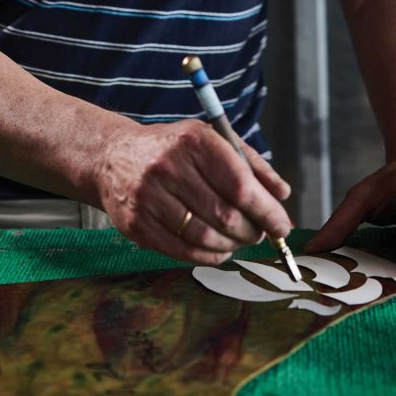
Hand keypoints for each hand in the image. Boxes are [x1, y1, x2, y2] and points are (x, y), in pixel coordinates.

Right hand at [94, 119, 291, 263]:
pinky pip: (182, 251)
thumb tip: (282, 193)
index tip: (281, 224)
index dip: (266, 210)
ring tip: (238, 239)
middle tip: (259, 233)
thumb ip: (249, 163)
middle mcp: (168, 166)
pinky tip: (218, 248)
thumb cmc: (173, 148)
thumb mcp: (210, 139)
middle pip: (225, 215)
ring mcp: (149, 197)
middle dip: (251, 230)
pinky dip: (209, 255)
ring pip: (205, 237)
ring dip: (231, 245)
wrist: (113, 156)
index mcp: (193, 141)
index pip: (240, 184)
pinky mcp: (136, 224)